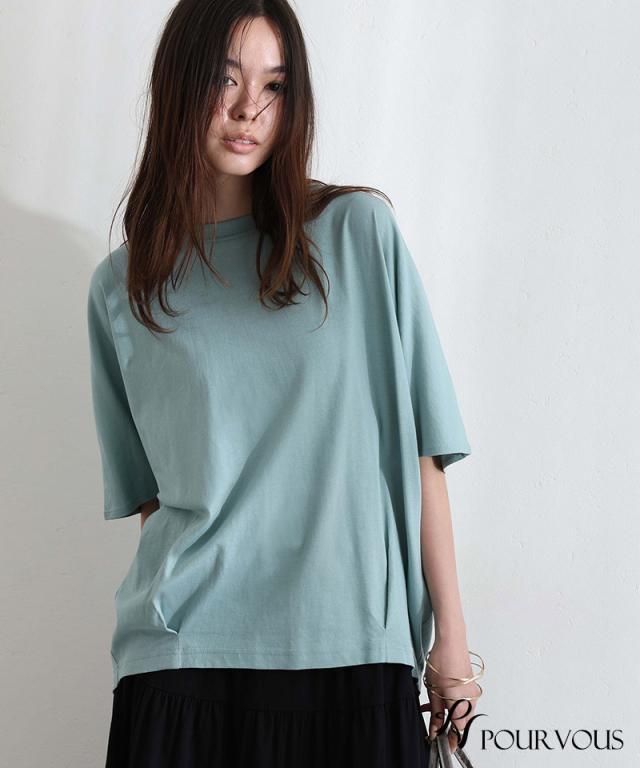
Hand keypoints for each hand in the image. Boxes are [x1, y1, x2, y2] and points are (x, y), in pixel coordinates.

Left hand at [422, 636, 478, 754]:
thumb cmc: (443, 662)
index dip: (450, 741)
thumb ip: (436, 714)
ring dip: (446, 713)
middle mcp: (471, 701)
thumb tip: (435, 731)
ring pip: (460, 711)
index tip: (441, 744)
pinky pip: (462, 700)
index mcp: (463, 705)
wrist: (451, 639)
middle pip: (460, 722)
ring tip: (430, 709)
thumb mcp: (434, 691)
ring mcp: (472, 693)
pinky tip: (437, 698)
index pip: (459, 732)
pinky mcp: (470, 685)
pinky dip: (450, 702)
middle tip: (432, 727)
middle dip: (446, 726)